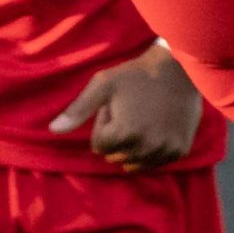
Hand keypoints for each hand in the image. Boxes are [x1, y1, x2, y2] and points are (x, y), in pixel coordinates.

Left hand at [56, 47, 203, 165]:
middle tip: (130, 112)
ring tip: (143, 120)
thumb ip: (78, 110)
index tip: (116, 106)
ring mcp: (165, 151)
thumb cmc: (136, 74)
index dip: (104, 124)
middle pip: (116, 157)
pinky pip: (156, 162)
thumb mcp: (102, 85)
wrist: (179, 69)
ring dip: (133, 147)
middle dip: (118, 139)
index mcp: (124, 133)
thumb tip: (53, 130)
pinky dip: (152, 151)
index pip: (99, 146)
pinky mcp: (179, 151)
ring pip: (135, 164)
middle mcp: (145, 148)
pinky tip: (158, 128)